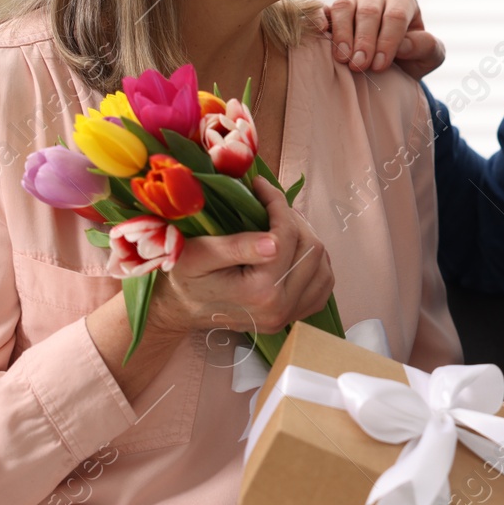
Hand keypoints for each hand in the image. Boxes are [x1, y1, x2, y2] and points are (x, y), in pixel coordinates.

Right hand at [87, 177, 334, 397]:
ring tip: (284, 226)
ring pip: (323, 268)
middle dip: (295, 220)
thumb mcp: (198, 256)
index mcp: (258, 291)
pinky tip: (294, 252)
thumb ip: (237, 247)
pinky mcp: (293, 317)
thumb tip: (274, 242)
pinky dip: (316, 265)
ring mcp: (289, 316)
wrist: (180, 309)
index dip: (278, 204)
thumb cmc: (184, 277)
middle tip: (272, 206)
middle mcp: (280, 308)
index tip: (261, 187)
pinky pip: (322, 287)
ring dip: (308, 241)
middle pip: (311, 250)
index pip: (286, 236)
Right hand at [321, 0, 444, 79]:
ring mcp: (353, 0)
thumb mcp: (429, 57)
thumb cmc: (412, 58)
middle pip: (369, 11)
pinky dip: (321, 18)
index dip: (387, 40)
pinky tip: (321, 32)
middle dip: (364, 40)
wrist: (390, 67)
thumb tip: (403, 45)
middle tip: (359, 65)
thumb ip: (425, 48)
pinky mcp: (333, 10)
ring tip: (343, 58)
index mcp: (404, 0)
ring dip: (342, 34)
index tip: (380, 65)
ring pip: (345, 7)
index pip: (396, 16)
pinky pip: (324, 9)